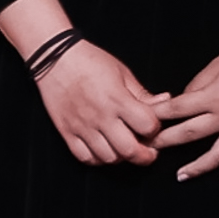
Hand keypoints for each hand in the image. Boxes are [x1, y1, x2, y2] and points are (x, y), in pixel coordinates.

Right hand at [34, 40, 163, 165]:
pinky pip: (85, 157)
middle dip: (145, 155)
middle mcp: (101, 116)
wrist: (54, 58)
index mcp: (117, 99)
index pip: (147, 126)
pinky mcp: (66, 131)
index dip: (155, 129)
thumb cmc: (89, 61)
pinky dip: (98, 159)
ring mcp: (82, 126)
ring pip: (108, 158)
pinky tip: (103, 150)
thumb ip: (143, 93)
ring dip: (121, 157)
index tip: (152, 126)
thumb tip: (165, 102)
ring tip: (124, 148)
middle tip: (148, 151)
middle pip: (129, 150)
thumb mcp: (122, 72)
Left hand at [154, 38, 218, 178]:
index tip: (141, 123)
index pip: (176, 110)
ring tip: (181, 175)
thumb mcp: (217, 65)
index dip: (156, 116)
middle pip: (189, 134)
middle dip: (166, 143)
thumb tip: (184, 99)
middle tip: (148, 151)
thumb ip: (198, 85)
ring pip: (218, 154)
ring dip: (198, 167)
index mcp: (213, 97)